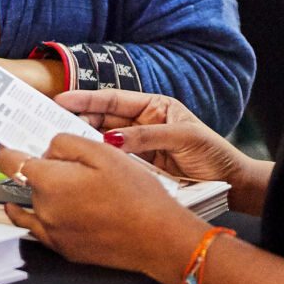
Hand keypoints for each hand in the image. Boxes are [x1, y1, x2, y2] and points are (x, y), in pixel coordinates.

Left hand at [0, 133, 206, 283]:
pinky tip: (50, 210)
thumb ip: (66, 143)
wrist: (157, 238)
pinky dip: (39, 217)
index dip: (9, 150)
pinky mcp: (63, 250)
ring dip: (44, 192)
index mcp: (50, 182)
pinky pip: (40, 228)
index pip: (10, 162)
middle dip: (41, 169)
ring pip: (34, 204)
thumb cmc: (136, 195)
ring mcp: (52, 234)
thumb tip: (48, 148)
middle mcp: (44, 210)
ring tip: (73, 186)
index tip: (10, 146)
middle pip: (27, 181)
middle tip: (69, 163)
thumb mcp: (103, 152)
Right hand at [56, 89, 254, 189]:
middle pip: (104, 118)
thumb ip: (148, 137)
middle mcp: (144, 124)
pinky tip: (82, 163)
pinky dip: (99, 162)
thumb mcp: (184, 138)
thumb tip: (113, 138)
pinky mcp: (140, 169)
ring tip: (60, 143)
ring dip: (84, 141)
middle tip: (51, 123)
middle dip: (78, 119)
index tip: (61, 100)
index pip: (114, 99)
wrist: (232, 185)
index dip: (87, 99)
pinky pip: (114, 162)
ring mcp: (140, 147)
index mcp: (155, 107)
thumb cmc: (214, 155)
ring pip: (105, 141)